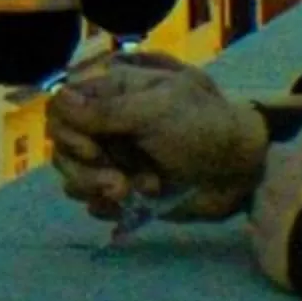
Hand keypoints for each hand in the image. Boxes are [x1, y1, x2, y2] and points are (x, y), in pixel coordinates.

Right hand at [48, 60, 269, 224]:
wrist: (243, 169)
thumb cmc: (204, 128)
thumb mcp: (157, 110)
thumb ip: (106, 108)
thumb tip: (58, 98)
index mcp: (113, 94)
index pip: (61, 109)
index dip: (69, 132)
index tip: (95, 150)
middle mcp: (107, 124)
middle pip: (62, 147)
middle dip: (86, 170)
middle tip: (119, 184)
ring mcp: (115, 158)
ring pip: (74, 177)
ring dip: (98, 189)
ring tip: (135, 193)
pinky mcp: (125, 189)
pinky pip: (93, 201)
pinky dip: (106, 206)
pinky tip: (132, 206)